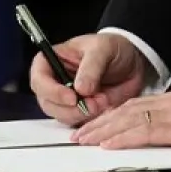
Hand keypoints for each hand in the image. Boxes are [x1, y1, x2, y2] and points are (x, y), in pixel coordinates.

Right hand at [30, 32, 147, 124]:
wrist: (132, 62)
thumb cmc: (112, 48)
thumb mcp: (103, 49)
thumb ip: (91, 67)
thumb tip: (80, 88)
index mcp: (53, 60)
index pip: (39, 79)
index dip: (51, 91)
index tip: (72, 97)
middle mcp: (55, 81)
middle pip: (47, 102)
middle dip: (70, 108)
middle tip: (93, 104)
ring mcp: (65, 99)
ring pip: (62, 116)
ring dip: (82, 114)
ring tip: (103, 101)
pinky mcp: (78, 111)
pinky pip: (77, 123)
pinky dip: (90, 120)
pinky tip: (103, 108)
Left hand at [73, 88, 170, 150]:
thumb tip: (169, 139)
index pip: (135, 107)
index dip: (112, 117)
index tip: (96, 126)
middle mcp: (169, 103)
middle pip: (125, 111)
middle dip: (100, 123)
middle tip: (79, 134)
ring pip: (128, 118)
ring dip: (103, 130)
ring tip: (84, 139)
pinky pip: (144, 131)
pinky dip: (122, 137)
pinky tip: (109, 144)